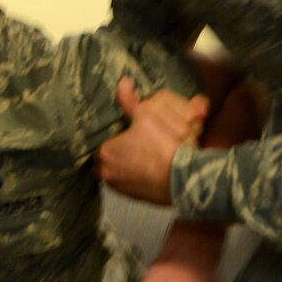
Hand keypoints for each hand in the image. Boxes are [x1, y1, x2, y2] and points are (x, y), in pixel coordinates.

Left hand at [95, 78, 208, 204]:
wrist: (184, 179)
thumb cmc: (162, 147)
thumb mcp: (146, 118)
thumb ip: (130, 101)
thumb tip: (123, 83)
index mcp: (105, 153)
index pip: (96, 146)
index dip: (106, 140)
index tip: (115, 136)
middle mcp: (107, 174)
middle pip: (102, 163)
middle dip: (111, 156)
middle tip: (125, 146)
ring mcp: (121, 189)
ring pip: (115, 176)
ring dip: (121, 168)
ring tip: (136, 157)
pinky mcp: (135, 198)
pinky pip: (129, 186)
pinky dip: (134, 179)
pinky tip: (146, 170)